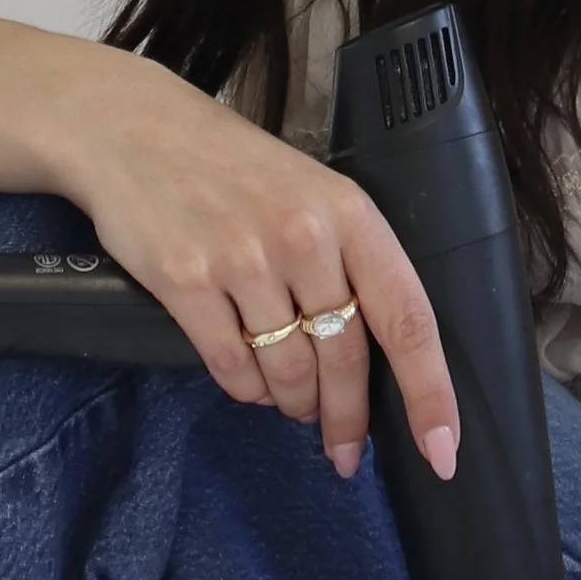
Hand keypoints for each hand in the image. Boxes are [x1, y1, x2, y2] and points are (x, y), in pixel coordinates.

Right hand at [41, 45, 460, 485]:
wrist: (138, 129)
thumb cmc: (235, 168)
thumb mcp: (312, 195)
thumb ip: (349, 264)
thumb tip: (379, 360)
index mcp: (351, 215)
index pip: (408, 319)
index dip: (431, 392)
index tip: (442, 450)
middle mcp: (304, 237)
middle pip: (346, 361)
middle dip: (348, 420)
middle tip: (344, 450)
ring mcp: (242, 259)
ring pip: (288, 373)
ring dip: (294, 403)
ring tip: (291, 400)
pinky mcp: (186, 281)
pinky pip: (232, 370)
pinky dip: (247, 390)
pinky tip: (249, 380)